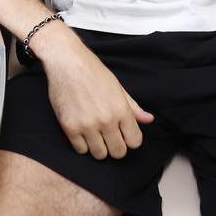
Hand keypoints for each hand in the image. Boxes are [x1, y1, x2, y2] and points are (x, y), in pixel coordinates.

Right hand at [40, 31, 153, 159]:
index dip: (129, 139)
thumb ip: (133, 107)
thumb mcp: (117, 86)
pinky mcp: (69, 127)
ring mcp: (87, 125)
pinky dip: (82, 144)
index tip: (123, 134)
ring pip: (99, 155)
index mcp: (121, 109)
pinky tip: (82, 131)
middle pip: (118, 152)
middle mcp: (106, 120)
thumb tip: (149, 119)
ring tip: (94, 133)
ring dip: (98, 147)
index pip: (134, 142)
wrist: (66, 61)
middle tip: (108, 136)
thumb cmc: (92, 70)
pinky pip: (80, 150)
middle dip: (115, 146)